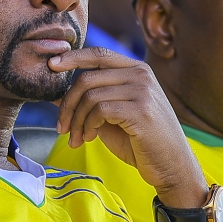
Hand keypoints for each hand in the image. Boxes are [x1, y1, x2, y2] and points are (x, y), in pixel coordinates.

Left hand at [50, 47, 207, 207]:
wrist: (171, 167)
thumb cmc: (140, 142)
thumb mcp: (109, 118)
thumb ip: (88, 103)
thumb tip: (55, 94)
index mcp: (136, 70)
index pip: (98, 54)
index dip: (72, 57)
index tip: (51, 66)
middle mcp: (141, 75)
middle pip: (87, 78)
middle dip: (67, 105)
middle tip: (60, 127)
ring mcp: (143, 91)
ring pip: (90, 96)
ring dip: (76, 121)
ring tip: (76, 138)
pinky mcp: (141, 110)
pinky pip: (100, 110)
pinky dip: (88, 125)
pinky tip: (90, 138)